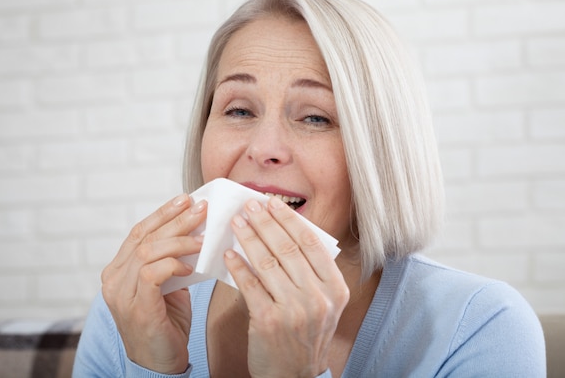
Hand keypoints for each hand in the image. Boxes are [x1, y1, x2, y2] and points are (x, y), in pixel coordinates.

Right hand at [101, 193, 206, 373]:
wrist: (158, 364)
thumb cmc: (165, 323)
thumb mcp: (167, 285)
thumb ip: (170, 261)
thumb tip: (194, 231)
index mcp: (118, 270)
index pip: (140, 231)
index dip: (163, 213)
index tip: (186, 199)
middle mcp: (114, 279)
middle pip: (145, 237)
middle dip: (176, 220)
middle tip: (201, 208)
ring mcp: (121, 294)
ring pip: (148, 252)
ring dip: (179, 240)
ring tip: (203, 236)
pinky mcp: (136, 308)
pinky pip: (152, 274)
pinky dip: (173, 264)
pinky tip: (190, 266)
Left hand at [225, 196, 349, 377]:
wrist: (295, 376)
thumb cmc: (306, 336)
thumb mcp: (323, 304)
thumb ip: (311, 273)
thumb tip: (284, 233)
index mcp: (335, 288)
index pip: (311, 243)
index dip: (289, 219)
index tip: (272, 203)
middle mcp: (318, 297)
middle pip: (288, 248)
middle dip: (266, 222)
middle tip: (250, 206)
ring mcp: (294, 310)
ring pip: (268, 263)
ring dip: (249, 238)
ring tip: (237, 223)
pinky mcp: (269, 321)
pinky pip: (250, 285)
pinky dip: (238, 266)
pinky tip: (229, 254)